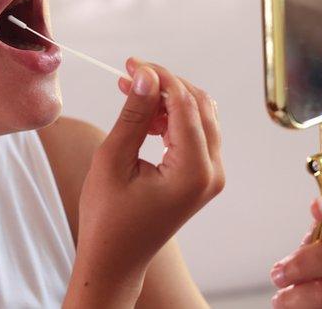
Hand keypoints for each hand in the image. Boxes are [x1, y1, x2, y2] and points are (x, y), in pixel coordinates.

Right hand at [73, 57, 224, 289]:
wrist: (116, 257)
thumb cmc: (109, 218)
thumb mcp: (114, 160)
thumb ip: (134, 114)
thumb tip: (146, 75)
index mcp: (194, 172)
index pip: (186, 104)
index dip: (160, 77)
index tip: (131, 64)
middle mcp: (212, 172)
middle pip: (200, 105)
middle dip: (166, 84)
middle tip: (130, 74)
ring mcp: (210, 175)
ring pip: (200, 116)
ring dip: (168, 99)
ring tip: (130, 93)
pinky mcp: (202, 176)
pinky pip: (195, 133)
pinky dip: (171, 117)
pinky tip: (143, 116)